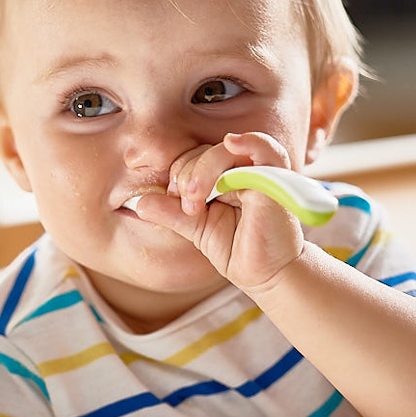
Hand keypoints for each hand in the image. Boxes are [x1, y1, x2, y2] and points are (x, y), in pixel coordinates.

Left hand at [131, 132, 303, 288]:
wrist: (265, 275)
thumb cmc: (236, 248)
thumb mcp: (196, 227)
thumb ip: (170, 212)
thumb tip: (140, 203)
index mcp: (224, 174)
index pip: (195, 157)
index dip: (180, 174)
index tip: (179, 203)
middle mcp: (243, 168)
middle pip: (206, 151)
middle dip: (188, 176)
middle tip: (189, 207)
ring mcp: (261, 171)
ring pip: (224, 150)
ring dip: (203, 171)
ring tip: (196, 201)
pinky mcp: (276, 181)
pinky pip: (264, 149)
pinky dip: (249, 141)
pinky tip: (233, 143)